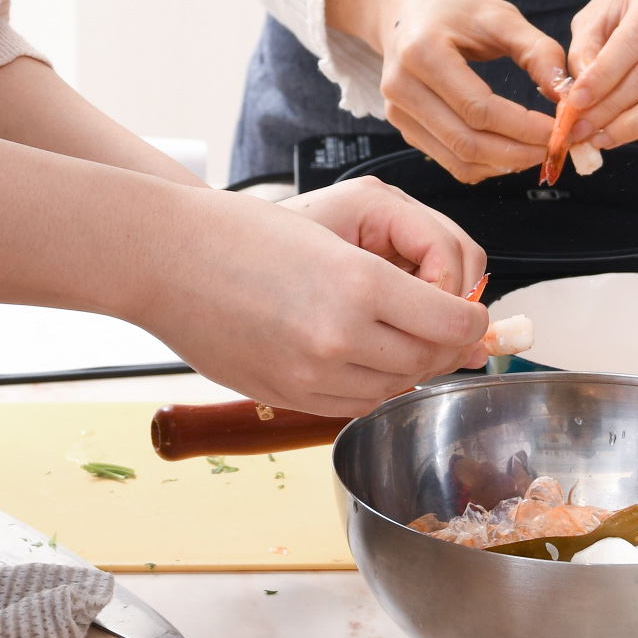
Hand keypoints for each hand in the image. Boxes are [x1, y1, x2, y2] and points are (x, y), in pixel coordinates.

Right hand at [140, 190, 496, 416]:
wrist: (166, 258)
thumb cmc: (242, 232)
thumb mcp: (334, 234)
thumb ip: (399, 279)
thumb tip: (455, 317)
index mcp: (359, 285)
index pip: (455, 322)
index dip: (472, 319)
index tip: (469, 311)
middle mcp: (340, 337)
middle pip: (430, 359)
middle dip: (444, 344)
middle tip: (442, 325)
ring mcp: (311, 375)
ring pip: (394, 388)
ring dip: (407, 367)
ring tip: (396, 336)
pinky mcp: (286, 396)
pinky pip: (352, 405)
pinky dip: (368, 385)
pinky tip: (358, 356)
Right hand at [326, 0, 563, 181]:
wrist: (403, 4)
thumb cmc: (454, 4)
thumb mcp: (499, 15)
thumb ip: (537, 51)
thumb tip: (568, 96)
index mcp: (422, 53)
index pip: (478, 109)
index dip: (523, 127)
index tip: (560, 129)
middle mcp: (401, 87)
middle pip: (466, 142)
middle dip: (519, 152)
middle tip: (556, 146)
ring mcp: (397, 111)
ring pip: (458, 161)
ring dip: (505, 164)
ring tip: (539, 150)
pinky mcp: (403, 126)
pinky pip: (449, 161)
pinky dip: (487, 165)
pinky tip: (512, 150)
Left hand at [562, 0, 637, 152]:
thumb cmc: (633, 4)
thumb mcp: (599, 12)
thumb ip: (585, 49)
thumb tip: (578, 95)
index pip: (635, 38)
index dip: (605, 74)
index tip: (576, 102)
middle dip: (613, 106)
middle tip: (581, 128)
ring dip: (633, 123)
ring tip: (600, 137)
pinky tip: (624, 131)